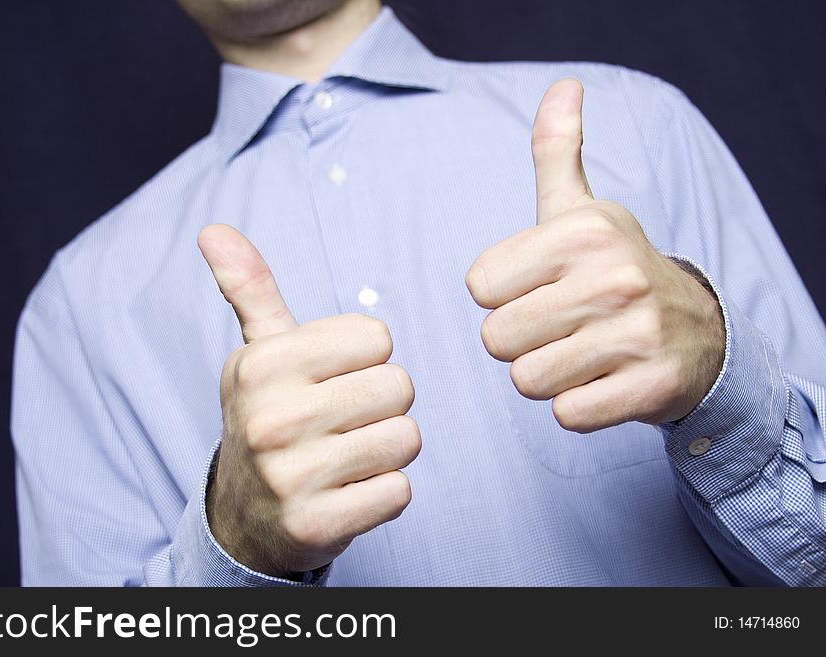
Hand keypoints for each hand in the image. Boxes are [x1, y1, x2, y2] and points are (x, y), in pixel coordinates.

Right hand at [198, 225, 419, 576]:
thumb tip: (212, 230)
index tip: (333, 378)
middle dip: (383, 404)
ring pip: (406, 439)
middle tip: (344, 420)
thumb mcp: (259, 353)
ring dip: (388, 449)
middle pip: (399, 386)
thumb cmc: (269, 416)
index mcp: (261, 365)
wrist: (246, 514)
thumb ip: (250, 290)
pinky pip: (400, 492)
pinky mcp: (316, 525)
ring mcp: (290, 477)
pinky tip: (348, 491)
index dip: (366, 358)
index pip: (377, 338)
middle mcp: (271, 419)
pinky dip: (384, 493)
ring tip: (347, 454)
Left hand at [465, 79, 724, 432]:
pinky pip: (567, 413)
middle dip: (519, 340)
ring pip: (528, 379)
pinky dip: (577, 405)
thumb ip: (557, 152)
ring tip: (581, 351)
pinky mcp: (650, 386)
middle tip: (559, 326)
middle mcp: (613, 277)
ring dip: (546, 374)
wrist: (696, 328)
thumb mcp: (582, 209)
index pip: (479, 286)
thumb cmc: (613, 268)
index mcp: (583, 231)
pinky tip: (603, 379)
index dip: (501, 295)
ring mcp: (637, 334)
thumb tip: (562, 86)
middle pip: (497, 339)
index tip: (538, 287)